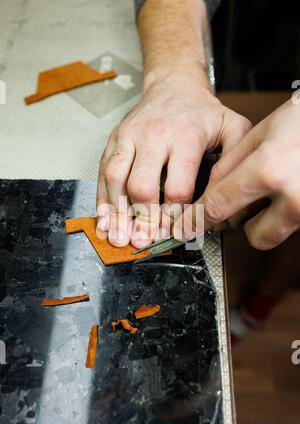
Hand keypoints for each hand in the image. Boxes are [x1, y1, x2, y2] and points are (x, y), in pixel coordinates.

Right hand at [96, 66, 250, 247]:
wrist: (173, 85)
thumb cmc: (201, 112)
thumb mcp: (232, 127)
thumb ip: (233, 160)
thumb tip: (223, 197)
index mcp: (185, 137)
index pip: (177, 187)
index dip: (176, 216)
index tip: (176, 232)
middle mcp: (154, 137)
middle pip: (143, 186)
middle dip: (143, 219)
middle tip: (145, 240)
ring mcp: (129, 138)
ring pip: (116, 180)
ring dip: (117, 213)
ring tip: (119, 237)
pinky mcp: (114, 141)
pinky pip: (102, 172)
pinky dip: (101, 199)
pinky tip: (104, 219)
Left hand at [174, 99, 299, 249]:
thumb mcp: (262, 131)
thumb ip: (231, 164)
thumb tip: (208, 192)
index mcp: (270, 170)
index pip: (219, 207)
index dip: (196, 220)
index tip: (184, 229)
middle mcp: (294, 198)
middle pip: (252, 234)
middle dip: (243, 221)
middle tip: (245, 198)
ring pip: (276, 232)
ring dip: (267, 219)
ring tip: (274, 187)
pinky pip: (293, 224)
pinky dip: (285, 212)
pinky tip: (289, 187)